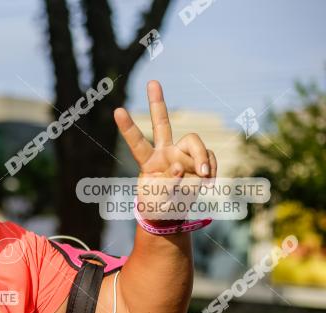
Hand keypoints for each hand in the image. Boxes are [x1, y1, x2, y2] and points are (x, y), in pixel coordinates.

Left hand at [114, 81, 217, 223]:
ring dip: (202, 158)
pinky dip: (212, 169)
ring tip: (203, 177)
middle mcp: (165, 152)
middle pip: (162, 123)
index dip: (128, 127)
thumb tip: (181, 167)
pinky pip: (210, 158)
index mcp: (148, 161)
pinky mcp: (200, 160)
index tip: (117, 110)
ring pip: (195, 142)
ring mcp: (183, 154)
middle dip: (158, 102)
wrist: (174, 213)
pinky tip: (208, 182)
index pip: (137, 142)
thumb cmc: (158, 207)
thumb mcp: (157, 202)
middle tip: (152, 82)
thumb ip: (167, 185)